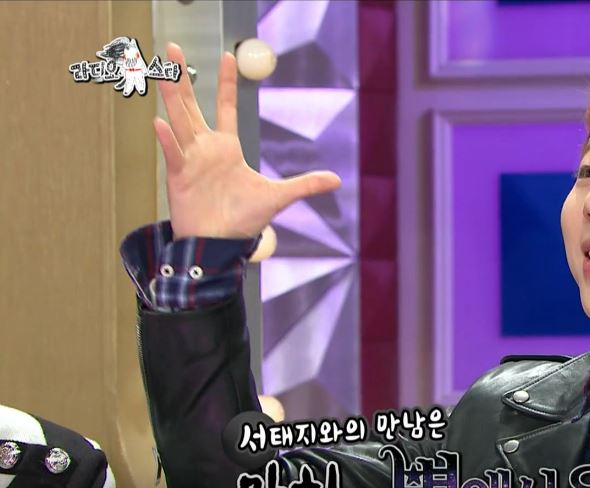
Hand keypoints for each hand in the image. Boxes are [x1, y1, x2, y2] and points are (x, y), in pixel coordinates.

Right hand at [154, 43, 339, 239]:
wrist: (220, 244)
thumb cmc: (243, 220)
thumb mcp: (278, 198)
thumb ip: (304, 185)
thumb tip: (336, 179)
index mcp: (226, 147)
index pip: (225, 106)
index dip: (225, 82)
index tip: (228, 55)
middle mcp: (204, 148)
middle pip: (191, 105)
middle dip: (182, 77)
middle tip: (172, 48)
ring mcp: (189, 160)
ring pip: (178, 120)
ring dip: (170, 96)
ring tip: (161, 70)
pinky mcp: (178, 177)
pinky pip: (172, 153)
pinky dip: (167, 140)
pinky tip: (161, 123)